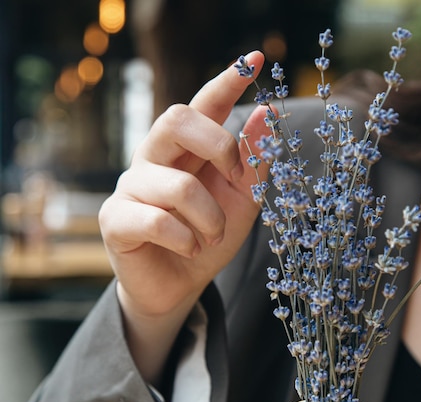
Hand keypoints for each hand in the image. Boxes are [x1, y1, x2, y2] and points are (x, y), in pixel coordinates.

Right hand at [99, 51, 268, 318]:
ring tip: (213, 236)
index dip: (228, 80)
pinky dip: (186, 239)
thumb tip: (267, 115)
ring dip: (210, 217)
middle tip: (237, 178)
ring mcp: (130, 186)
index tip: (256, 59)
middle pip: (176, 118)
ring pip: (178, 185)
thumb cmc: (209, 237)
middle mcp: (154, 157)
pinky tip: (190, 248)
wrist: (180, 285)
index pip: (204, 104)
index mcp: (187, 149)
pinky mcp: (115, 219)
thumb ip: (252, 162)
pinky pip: (157, 220)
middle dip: (219, 146)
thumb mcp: (243, 201)